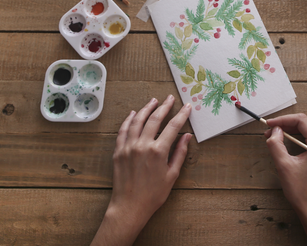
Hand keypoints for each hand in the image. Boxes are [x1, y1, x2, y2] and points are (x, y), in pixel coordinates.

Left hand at [91, 95, 192, 245]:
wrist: (129, 207)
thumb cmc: (153, 195)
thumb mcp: (172, 175)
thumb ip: (179, 153)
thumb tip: (187, 137)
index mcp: (158, 151)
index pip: (173, 127)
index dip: (182, 115)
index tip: (187, 107)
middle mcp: (143, 145)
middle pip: (154, 119)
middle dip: (164, 106)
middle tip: (170, 98)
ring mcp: (129, 147)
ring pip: (137, 121)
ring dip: (146, 109)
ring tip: (153, 101)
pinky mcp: (118, 151)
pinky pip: (123, 131)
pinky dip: (128, 120)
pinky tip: (133, 114)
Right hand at [265, 114, 306, 245]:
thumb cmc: (300, 189)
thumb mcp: (283, 165)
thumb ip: (276, 144)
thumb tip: (274, 130)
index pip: (301, 121)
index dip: (283, 120)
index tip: (269, 124)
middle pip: (303, 124)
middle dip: (284, 125)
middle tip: (268, 130)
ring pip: (304, 130)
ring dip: (288, 131)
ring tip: (272, 136)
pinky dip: (294, 138)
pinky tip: (282, 141)